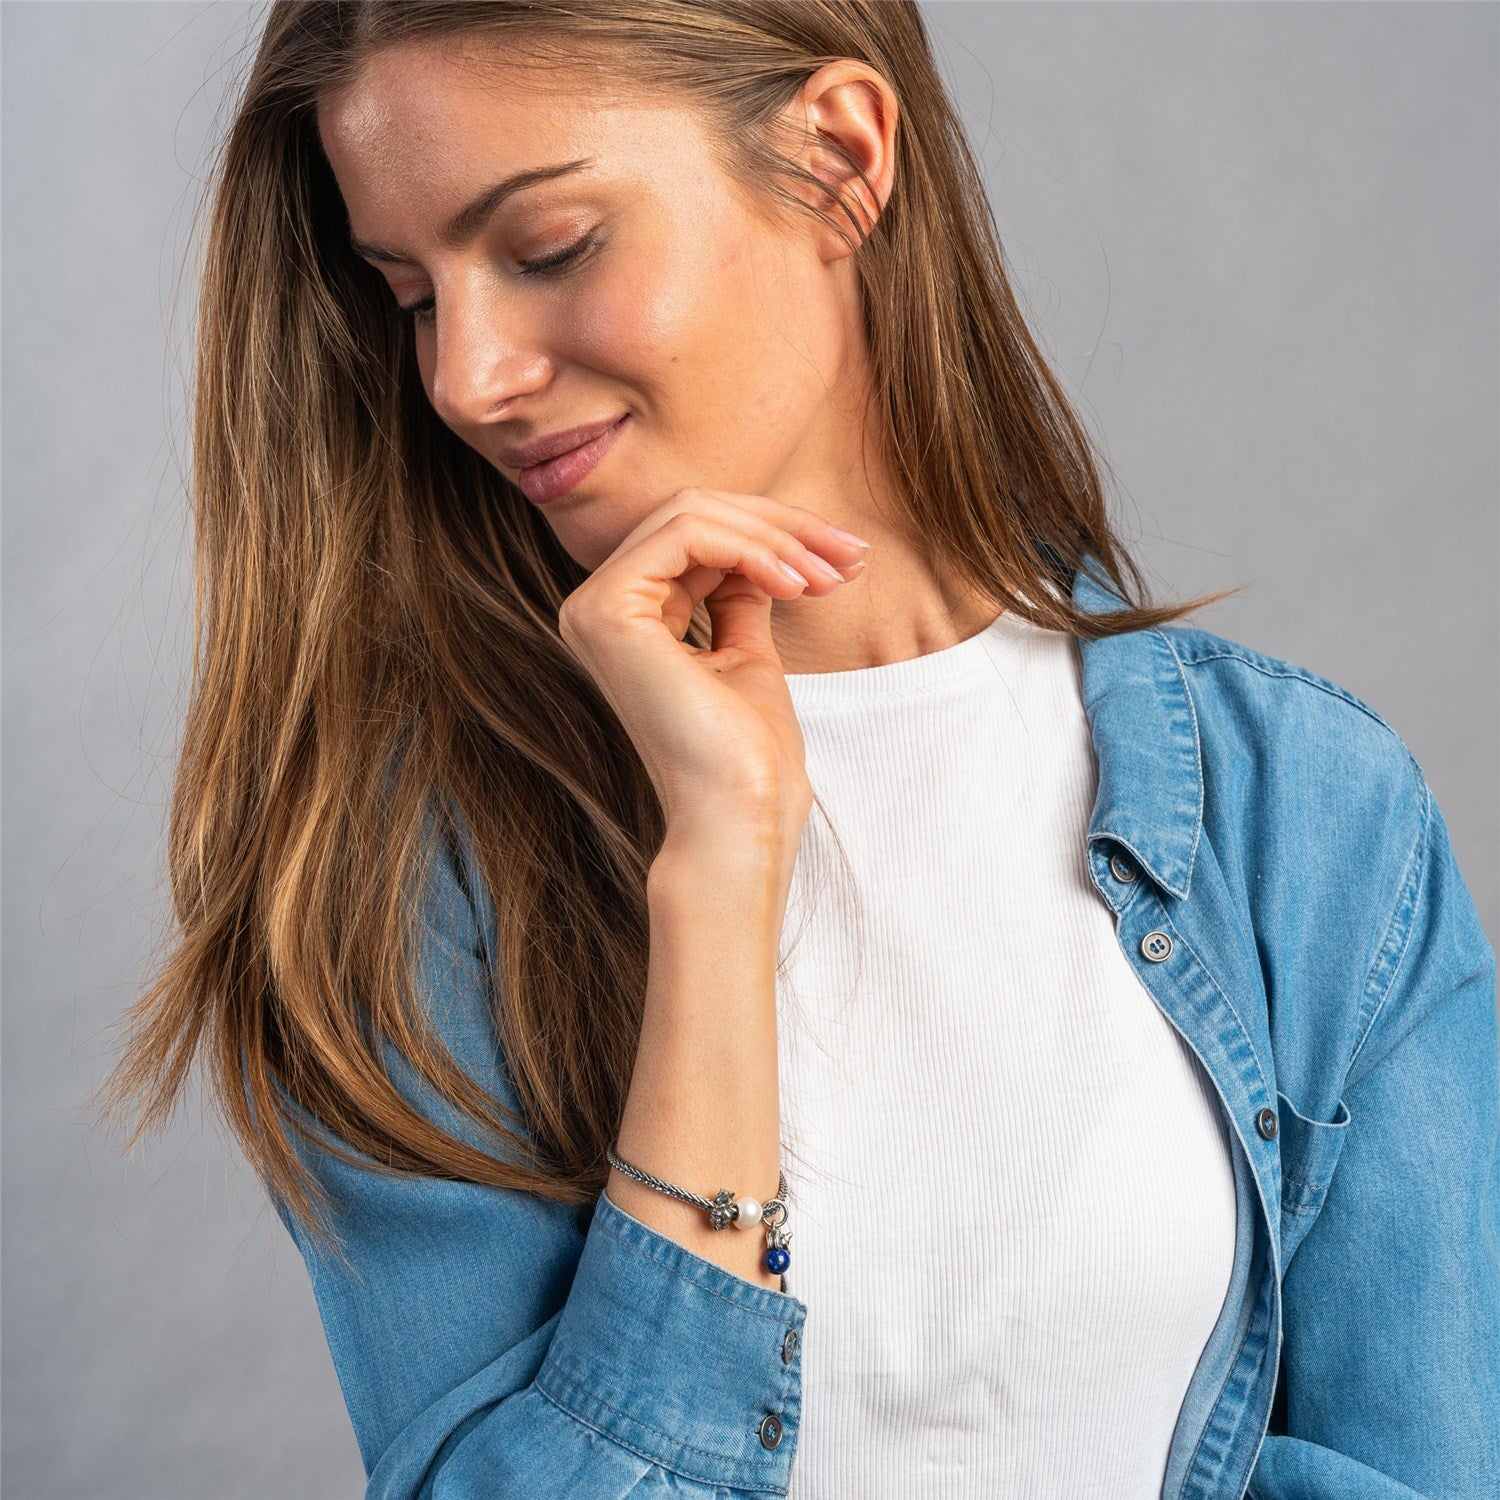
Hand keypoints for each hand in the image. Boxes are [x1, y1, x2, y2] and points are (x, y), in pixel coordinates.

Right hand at [557, 487, 868, 849]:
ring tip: (829, 577)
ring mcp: (594, 607)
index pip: (699, 533)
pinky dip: (753, 547)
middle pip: (694, 511)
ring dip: (778, 536)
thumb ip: (739, 595)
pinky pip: (687, 532)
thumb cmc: (748, 753)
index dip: (777, 534)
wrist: (740, 813)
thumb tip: (762, 547)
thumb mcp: (747, 652)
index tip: (847, 559)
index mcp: (626, 617)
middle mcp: (596, 607)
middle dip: (785, 525)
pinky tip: (795, 584)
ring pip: (692, 511)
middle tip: (851, 556)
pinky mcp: (608, 611)